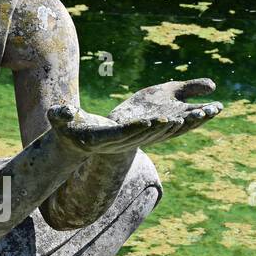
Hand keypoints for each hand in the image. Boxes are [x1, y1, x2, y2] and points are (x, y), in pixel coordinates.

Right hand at [47, 79, 220, 155]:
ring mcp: (131, 141)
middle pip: (147, 134)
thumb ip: (60, 116)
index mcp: (105, 138)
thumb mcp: (60, 121)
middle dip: (166, 127)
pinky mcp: (137, 137)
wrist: (75, 143)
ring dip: (177, 126)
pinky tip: (188, 116)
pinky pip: (158, 131)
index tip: (155, 121)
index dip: (141, 128)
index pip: (125, 133)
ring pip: (158, 134)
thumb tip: (62, 112)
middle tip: (184, 118)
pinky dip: (174, 124)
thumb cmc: (66, 130)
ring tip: (195, 115)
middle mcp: (122, 142)